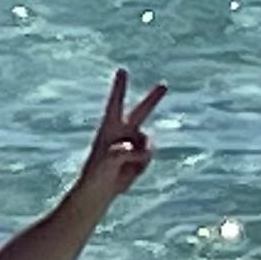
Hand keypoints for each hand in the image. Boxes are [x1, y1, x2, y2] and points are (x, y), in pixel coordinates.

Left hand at [77, 70, 166, 204]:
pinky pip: (149, 155)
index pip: (114, 103)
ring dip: (142, 155)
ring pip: (148, 142)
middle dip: (153, 98)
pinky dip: (141, 165)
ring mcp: (133, 141)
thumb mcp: (104, 164)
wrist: (100, 189)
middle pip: (141, 110)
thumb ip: (117, 154)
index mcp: (108, 127)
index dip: (119, 87)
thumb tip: (130, 148)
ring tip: (125, 167)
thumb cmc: (96, 174)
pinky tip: (129, 171)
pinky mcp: (140, 153)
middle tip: (164, 84)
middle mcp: (123, 130)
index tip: (122, 70)